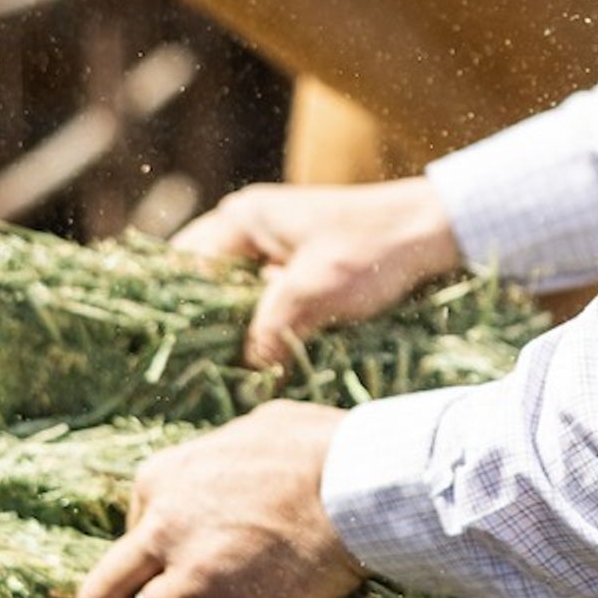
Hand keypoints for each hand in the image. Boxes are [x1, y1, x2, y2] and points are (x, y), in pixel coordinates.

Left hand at [69, 401, 366, 597]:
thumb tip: (237, 453)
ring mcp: (192, 571)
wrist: (364, 478)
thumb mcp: (254, 429)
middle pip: (100, 594)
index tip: (158, 586)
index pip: (127, 536)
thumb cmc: (323, 447)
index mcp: (159, 480)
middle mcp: (161, 526)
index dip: (142, 569)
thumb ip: (226, 449)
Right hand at [172, 177, 459, 366]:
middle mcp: (248, 230)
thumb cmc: (373, 250)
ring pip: (231, 297)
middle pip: (201, 284)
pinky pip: (260, 303)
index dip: (169, 309)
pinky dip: (256, 329)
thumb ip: (269, 332)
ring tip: (212, 373)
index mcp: (241, 220)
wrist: (435, 232)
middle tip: (182, 370)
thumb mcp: (314, 293)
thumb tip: (244, 377)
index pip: (181, 266)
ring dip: (228, 331)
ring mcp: (273, 249)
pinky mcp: (296, 270)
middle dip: (194, 326)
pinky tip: (254, 363)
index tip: (162, 349)